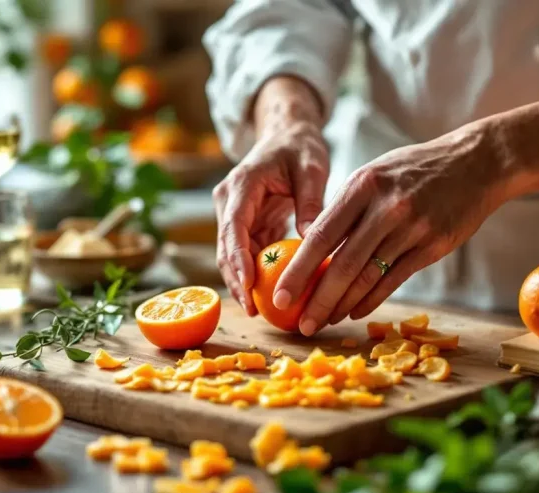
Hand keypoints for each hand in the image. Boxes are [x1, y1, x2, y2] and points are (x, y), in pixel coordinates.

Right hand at [213, 120, 328, 314]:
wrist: (286, 134)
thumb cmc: (300, 147)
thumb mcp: (311, 168)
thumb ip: (310, 201)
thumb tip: (312, 239)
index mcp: (242, 185)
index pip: (233, 227)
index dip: (238, 259)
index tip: (248, 285)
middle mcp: (229, 201)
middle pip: (226, 247)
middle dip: (237, 281)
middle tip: (253, 311)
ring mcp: (234, 214)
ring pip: (232, 255)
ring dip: (243, 282)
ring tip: (259, 312)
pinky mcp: (244, 224)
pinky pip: (246, 253)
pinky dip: (255, 274)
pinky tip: (268, 296)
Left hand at [272, 123, 509, 334]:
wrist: (476, 162)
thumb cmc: (414, 169)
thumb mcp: (374, 174)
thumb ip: (346, 207)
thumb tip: (312, 248)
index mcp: (363, 186)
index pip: (320, 235)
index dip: (297, 270)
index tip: (279, 296)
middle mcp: (386, 208)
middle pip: (343, 264)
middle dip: (317, 300)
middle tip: (300, 324)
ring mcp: (412, 229)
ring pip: (368, 277)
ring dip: (342, 306)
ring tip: (323, 322)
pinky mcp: (432, 247)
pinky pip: (394, 281)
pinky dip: (371, 300)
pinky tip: (354, 312)